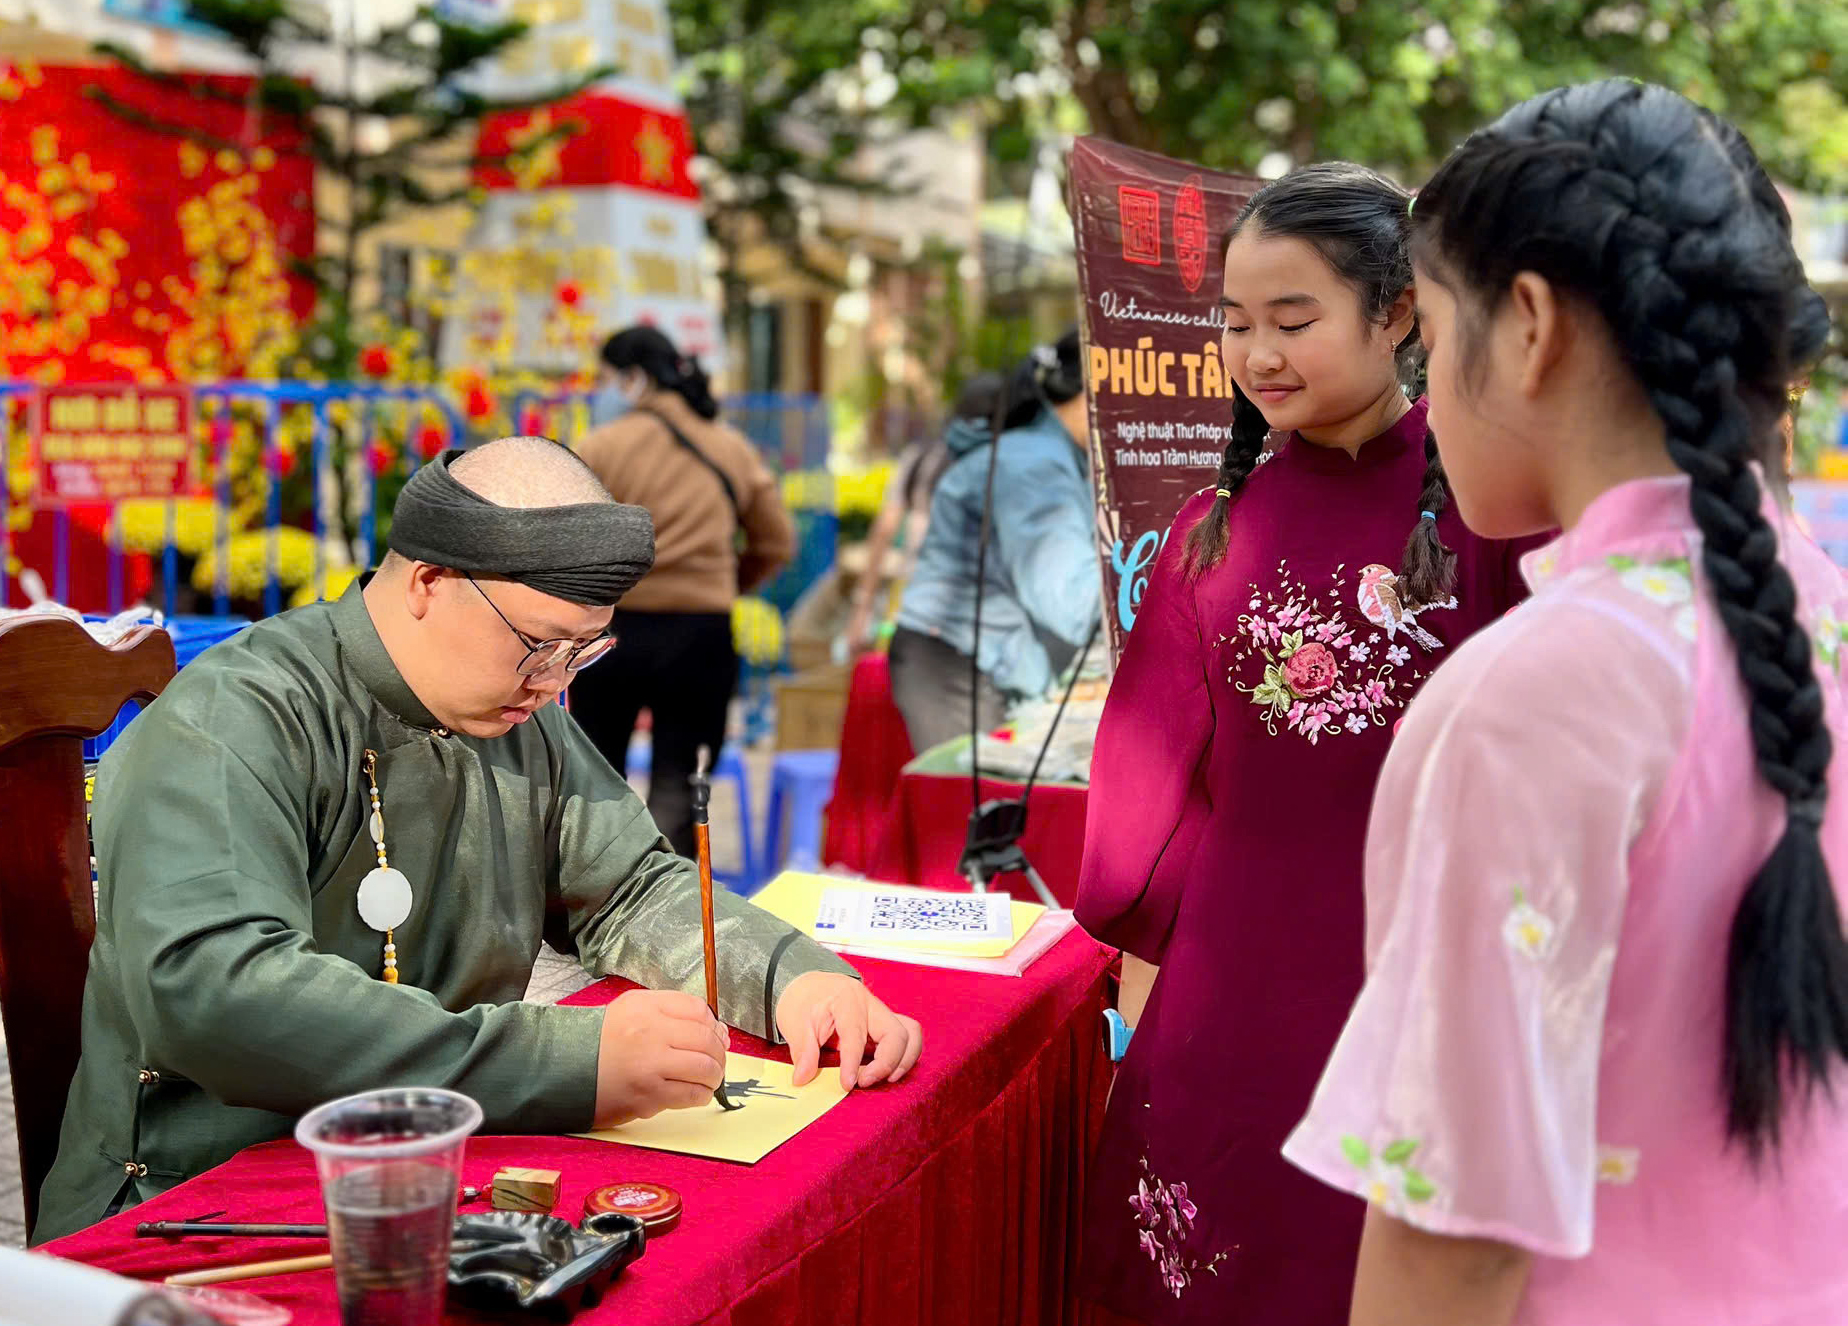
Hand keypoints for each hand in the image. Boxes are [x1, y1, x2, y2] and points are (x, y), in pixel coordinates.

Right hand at [592, 990, 728, 1125]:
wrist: (565, 1072)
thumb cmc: (601, 1043)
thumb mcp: (631, 1010)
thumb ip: (670, 1012)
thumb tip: (715, 1030)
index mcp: (646, 1007)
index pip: (698, 1010)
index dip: (714, 1026)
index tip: (716, 1037)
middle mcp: (650, 1032)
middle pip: (706, 1040)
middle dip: (718, 1054)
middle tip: (715, 1062)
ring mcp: (650, 1065)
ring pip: (705, 1068)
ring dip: (713, 1076)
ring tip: (707, 1079)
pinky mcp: (648, 1095)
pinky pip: (691, 1094)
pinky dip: (700, 1095)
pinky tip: (694, 1093)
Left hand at [775, 971, 921, 1090]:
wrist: (810, 984)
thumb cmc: (804, 1001)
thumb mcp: (795, 1023)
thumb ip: (803, 1052)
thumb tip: (802, 1079)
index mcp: (847, 1000)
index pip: (856, 1035)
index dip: (852, 1063)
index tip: (846, 1085)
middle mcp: (871, 1004)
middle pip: (896, 1033)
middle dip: (887, 1063)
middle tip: (865, 1082)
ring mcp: (882, 1013)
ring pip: (911, 1034)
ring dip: (904, 1060)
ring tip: (885, 1079)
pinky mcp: (887, 1023)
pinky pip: (909, 1036)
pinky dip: (905, 1056)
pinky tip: (889, 1072)